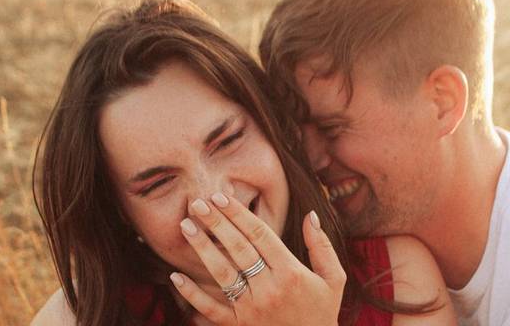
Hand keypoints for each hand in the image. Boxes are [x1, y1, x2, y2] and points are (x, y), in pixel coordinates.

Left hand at [170, 192, 345, 325]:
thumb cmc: (322, 312)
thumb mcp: (333, 279)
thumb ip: (322, 246)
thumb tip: (311, 214)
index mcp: (290, 272)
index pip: (259, 234)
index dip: (239, 214)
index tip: (222, 197)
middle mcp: (269, 289)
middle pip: (238, 249)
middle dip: (217, 222)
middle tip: (198, 202)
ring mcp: (251, 309)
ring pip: (222, 273)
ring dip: (202, 248)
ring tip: (186, 226)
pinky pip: (211, 309)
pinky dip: (192, 294)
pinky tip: (176, 276)